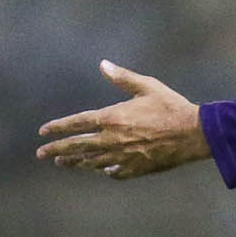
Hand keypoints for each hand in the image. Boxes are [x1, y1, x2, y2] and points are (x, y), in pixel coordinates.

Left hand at [36, 60, 211, 179]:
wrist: (194, 134)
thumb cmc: (171, 107)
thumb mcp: (147, 86)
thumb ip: (122, 77)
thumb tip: (103, 64)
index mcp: (112, 118)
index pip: (77, 124)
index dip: (58, 127)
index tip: (43, 132)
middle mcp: (112, 140)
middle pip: (77, 146)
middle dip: (57, 149)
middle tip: (41, 154)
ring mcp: (123, 156)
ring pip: (92, 162)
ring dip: (76, 162)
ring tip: (63, 163)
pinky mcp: (136, 168)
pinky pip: (114, 172)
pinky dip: (105, 170)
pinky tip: (102, 170)